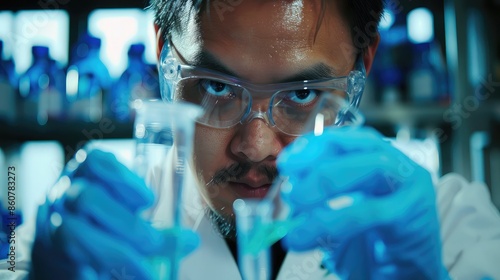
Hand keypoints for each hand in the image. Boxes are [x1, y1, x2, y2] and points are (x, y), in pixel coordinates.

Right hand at [31, 149, 198, 278]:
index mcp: (84, 175)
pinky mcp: (47, 256)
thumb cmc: (101, 228)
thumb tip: (189, 241)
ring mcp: (49, 225)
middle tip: (154, 243)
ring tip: (145, 272)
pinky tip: (105, 277)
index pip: (94, 160)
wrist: (59, 256)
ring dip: (114, 253)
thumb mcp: (127, 219)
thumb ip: (155, 229)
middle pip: (86, 197)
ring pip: (72, 232)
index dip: (122, 177)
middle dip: (126, 224)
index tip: (148, 200)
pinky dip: (89, 272)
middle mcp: (62, 195)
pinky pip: (66, 264)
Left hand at [277, 127, 447, 278]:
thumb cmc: (374, 246)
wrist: (407, 279)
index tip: (287, 163)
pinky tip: (314, 235)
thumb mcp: (339, 214)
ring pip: (373, 167)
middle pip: (361, 146)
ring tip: (298, 209)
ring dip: (328, 186)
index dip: (314, 146)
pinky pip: (373, 212)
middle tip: (291, 191)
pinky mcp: (416, 217)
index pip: (347, 139)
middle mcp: (399, 167)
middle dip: (319, 164)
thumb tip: (288, 189)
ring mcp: (412, 188)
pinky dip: (337, 221)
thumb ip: (319, 198)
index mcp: (378, 161)